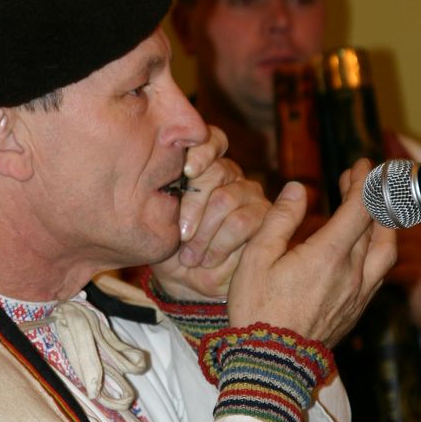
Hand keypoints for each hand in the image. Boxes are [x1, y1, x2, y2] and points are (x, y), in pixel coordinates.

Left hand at [150, 125, 270, 300]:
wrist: (187, 281)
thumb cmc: (170, 246)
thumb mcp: (158, 219)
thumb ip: (162, 194)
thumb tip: (156, 173)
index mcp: (204, 166)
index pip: (212, 140)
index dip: (202, 151)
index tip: (186, 171)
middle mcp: (229, 174)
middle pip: (216, 172)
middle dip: (194, 207)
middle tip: (182, 235)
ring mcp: (249, 194)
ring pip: (227, 199)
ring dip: (205, 232)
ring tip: (191, 256)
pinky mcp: (265, 217)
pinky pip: (243, 221)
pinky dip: (221, 244)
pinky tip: (209, 259)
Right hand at [227, 160, 396, 349]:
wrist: (271, 363)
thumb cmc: (257, 309)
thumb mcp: (257, 258)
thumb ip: (280, 219)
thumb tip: (298, 189)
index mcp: (328, 255)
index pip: (360, 209)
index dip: (365, 182)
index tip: (363, 165)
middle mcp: (352, 273)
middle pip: (376, 225)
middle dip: (371, 196)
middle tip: (358, 180)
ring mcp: (358, 294)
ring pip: (385, 251)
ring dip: (383, 224)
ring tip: (371, 211)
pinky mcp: (356, 311)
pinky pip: (378, 274)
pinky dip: (377, 250)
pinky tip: (363, 249)